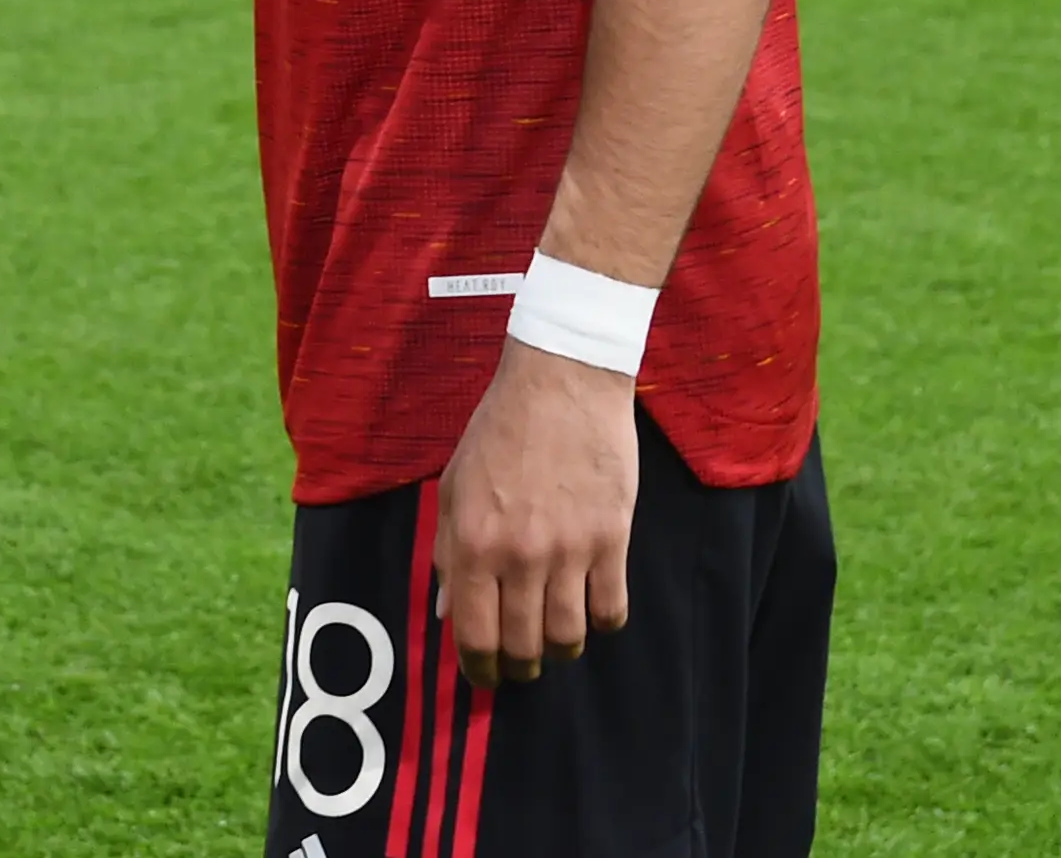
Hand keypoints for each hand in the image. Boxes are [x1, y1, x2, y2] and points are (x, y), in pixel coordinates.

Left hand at [433, 339, 639, 688]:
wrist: (561, 382)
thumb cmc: (500, 432)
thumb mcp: (455, 487)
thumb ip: (450, 554)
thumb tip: (448, 613)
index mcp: (474, 543)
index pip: (474, 636)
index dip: (479, 671)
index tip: (486, 678)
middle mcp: (521, 555)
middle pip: (524, 646)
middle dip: (520, 665)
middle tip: (522, 660)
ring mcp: (570, 550)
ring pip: (569, 639)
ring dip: (561, 650)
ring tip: (556, 638)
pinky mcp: (612, 539)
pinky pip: (611, 611)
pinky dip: (601, 623)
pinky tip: (592, 609)